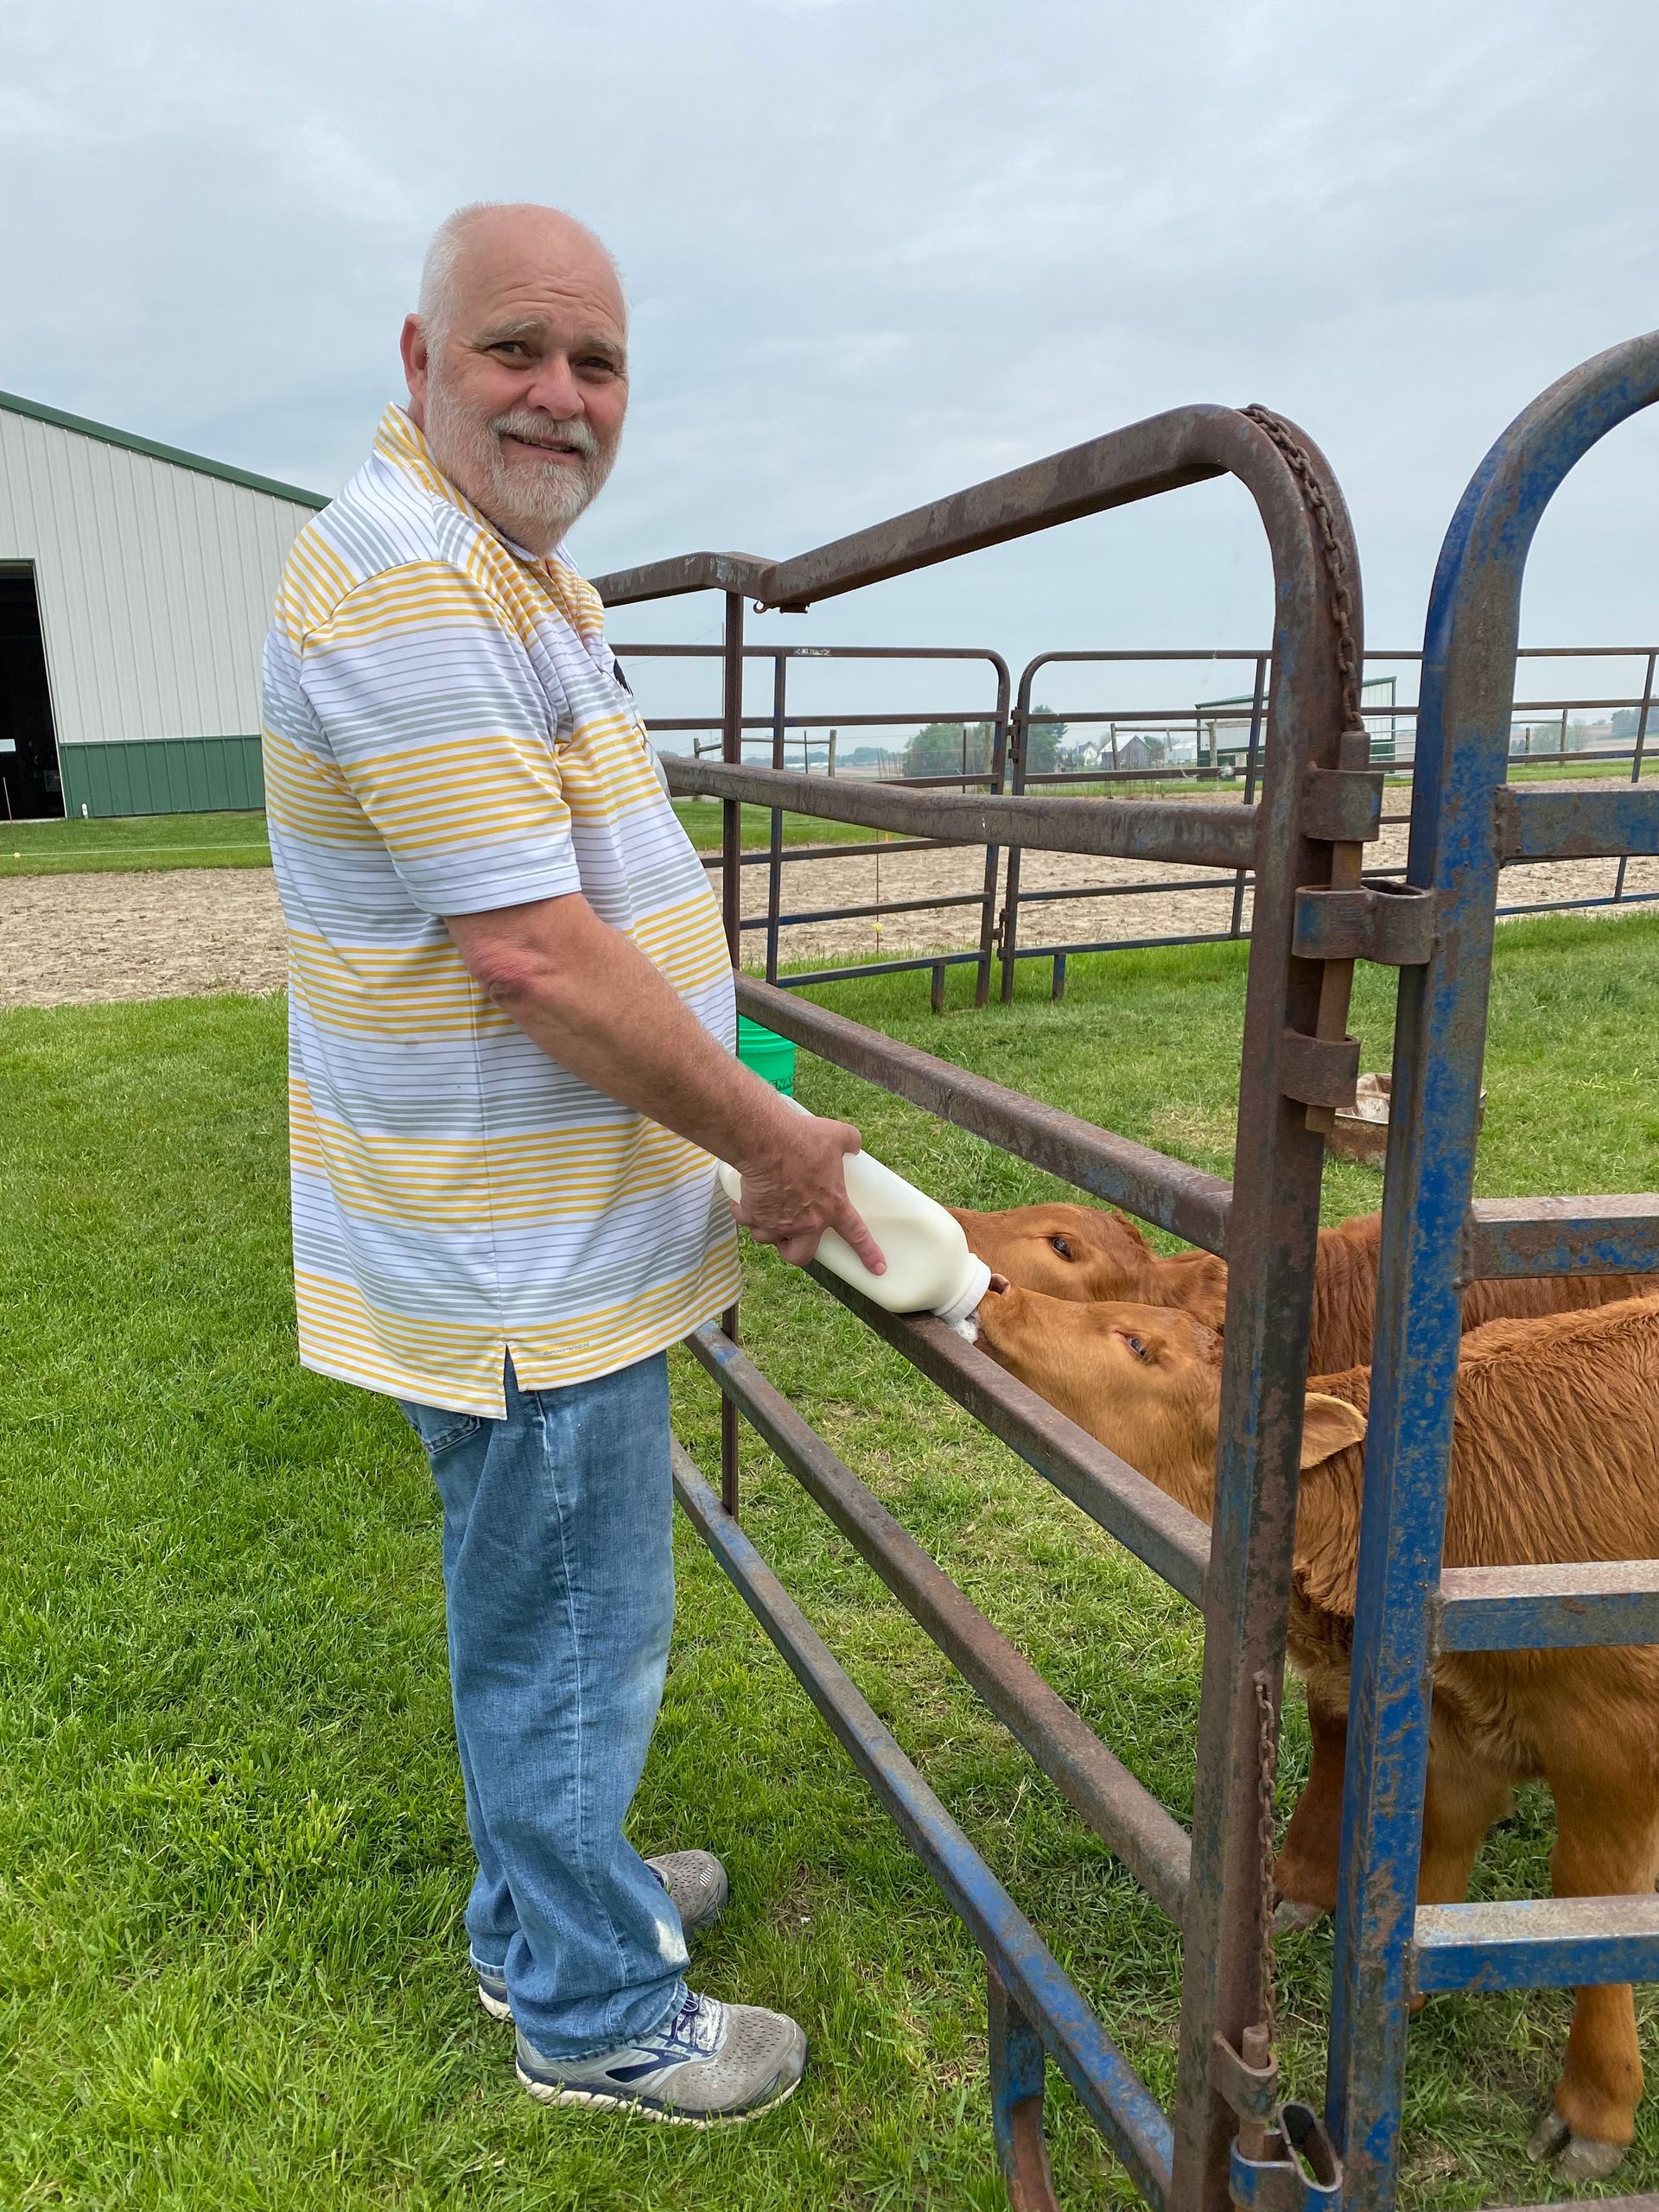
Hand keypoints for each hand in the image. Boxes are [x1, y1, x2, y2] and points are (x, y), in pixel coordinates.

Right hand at [730, 1114, 886, 1273]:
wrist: (769, 1143)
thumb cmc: (804, 1141)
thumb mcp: (836, 1135)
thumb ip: (849, 1140)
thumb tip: (854, 1143)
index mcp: (832, 1207)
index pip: (856, 1235)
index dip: (868, 1253)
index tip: (878, 1269)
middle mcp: (806, 1222)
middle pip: (801, 1255)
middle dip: (795, 1252)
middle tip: (791, 1240)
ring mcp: (778, 1222)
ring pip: (768, 1239)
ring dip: (766, 1229)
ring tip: (764, 1212)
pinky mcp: (754, 1215)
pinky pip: (746, 1221)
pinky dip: (743, 1213)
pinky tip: (741, 1203)